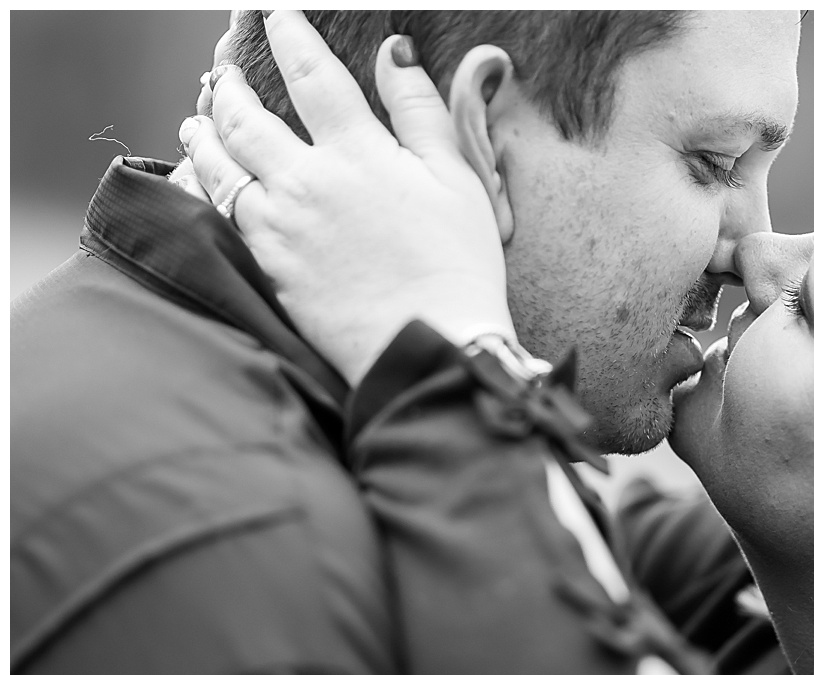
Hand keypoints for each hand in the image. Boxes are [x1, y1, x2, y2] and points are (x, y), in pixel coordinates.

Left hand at [179, 10, 512, 385]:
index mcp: (358, 153)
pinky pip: (220, 216)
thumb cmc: (457, 264)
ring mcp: (279, 228)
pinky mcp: (268, 269)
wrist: (429, 345)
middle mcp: (305, 182)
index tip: (275, 15)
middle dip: (229, 87)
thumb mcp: (458, 178)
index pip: (312, 76)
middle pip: (246, 118)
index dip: (290, 37)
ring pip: (220, 167)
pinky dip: (206, 188)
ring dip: (205, 134)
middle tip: (223, 73)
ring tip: (199, 121)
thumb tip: (394, 53)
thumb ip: (421, 111)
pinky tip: (206, 182)